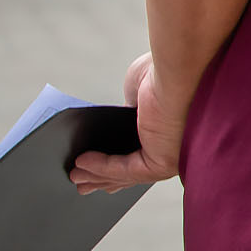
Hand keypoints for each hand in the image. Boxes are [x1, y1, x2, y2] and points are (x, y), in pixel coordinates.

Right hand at [69, 52, 182, 192]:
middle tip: (78, 179)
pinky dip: (101, 168)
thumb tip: (121, 117)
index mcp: (168, 129)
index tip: (91, 166)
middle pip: (131, 168)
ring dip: (96, 176)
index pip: (141, 152)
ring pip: (126, 174)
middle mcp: (174, 147)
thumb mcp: (137, 90)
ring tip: (72, 174)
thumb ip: (129, 105)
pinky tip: (81, 162)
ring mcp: (170, 157)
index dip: (116, 162)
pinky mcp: (163, 162)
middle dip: (102, 177)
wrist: (177, 70)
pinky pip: (125, 170)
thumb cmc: (163, 72)